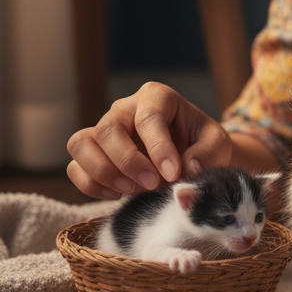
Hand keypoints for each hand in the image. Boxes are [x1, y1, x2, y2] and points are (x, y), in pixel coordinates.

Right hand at [66, 82, 233, 199]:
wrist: (190, 156)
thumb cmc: (202, 144)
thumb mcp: (216, 144)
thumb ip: (207, 153)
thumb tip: (187, 168)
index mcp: (157, 97)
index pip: (149, 117)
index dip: (159, 148)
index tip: (172, 174)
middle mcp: (125, 108)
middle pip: (108, 127)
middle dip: (128, 161)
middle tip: (153, 184)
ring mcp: (104, 129)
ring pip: (81, 143)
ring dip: (102, 172)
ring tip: (131, 191)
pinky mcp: (92, 153)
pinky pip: (75, 166)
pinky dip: (90, 184)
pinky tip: (117, 195)